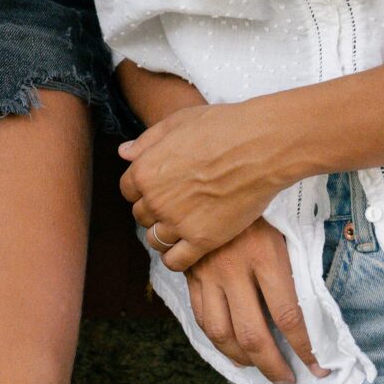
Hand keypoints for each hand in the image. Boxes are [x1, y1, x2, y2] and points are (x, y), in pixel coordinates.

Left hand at [118, 96, 297, 272]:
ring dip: (165, 234)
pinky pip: (176, 261)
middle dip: (155, 210)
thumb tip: (124, 153)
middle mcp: (156, 200)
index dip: (144, 189)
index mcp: (145, 170)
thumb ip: (147, 141)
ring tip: (184, 225)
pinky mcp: (202, 240)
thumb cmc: (221, 128)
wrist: (260, 146)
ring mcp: (178, 222)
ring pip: (155, 240)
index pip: (128, 191)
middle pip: (142, 216)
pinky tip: (187, 247)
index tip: (161, 187)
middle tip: (177, 203)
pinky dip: (176, 258)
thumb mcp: (177, 122)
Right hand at [185, 219, 328, 383]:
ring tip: (257, 368)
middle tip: (286, 380)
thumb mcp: (284, 231)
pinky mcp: (189, 273)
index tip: (316, 367)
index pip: (288, 316)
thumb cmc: (261, 206)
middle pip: (252, 334)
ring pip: (221, 333)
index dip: (303, 348)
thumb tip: (310, 318)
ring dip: (241, 359)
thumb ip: (292, 271)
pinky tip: (230, 347)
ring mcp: (207, 273)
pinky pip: (201, 317)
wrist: (213, 176)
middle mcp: (234, 269)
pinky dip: (216, 340)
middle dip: (272, 366)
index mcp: (265, 255)